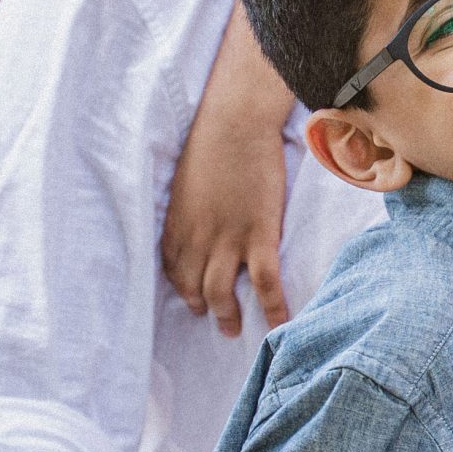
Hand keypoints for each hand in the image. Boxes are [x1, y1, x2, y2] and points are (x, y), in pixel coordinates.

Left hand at [161, 13, 296, 335]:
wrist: (235, 121)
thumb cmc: (211, 138)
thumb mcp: (187, 175)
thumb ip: (188, 202)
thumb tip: (197, 211)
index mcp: (177, 222)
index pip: (172, 266)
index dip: (181, 285)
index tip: (190, 294)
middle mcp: (196, 238)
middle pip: (193, 286)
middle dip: (202, 307)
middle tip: (214, 318)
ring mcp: (227, 239)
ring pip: (221, 293)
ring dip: (226, 315)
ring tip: (232, 330)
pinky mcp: (258, 235)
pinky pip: (263, 282)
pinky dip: (272, 306)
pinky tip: (279, 321)